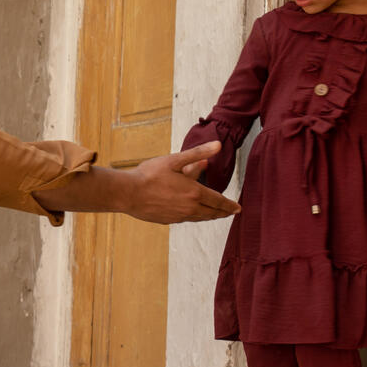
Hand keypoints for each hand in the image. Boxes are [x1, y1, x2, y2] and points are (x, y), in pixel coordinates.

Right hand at [121, 142, 239, 223]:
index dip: (229, 205)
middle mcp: (190, 208)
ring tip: (215, 214)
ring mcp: (179, 216)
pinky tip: (193, 213)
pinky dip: (195, 216)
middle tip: (230, 212)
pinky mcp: (168, 221)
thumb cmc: (150, 174)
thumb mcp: (175, 160)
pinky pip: (187, 219)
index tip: (238, 209)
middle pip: (212, 213)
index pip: (218, 201)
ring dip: (210, 216)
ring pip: (200, 218)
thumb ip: (198, 153)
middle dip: (223, 212)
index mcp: (194, 192)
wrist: (128, 193)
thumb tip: (218, 145)